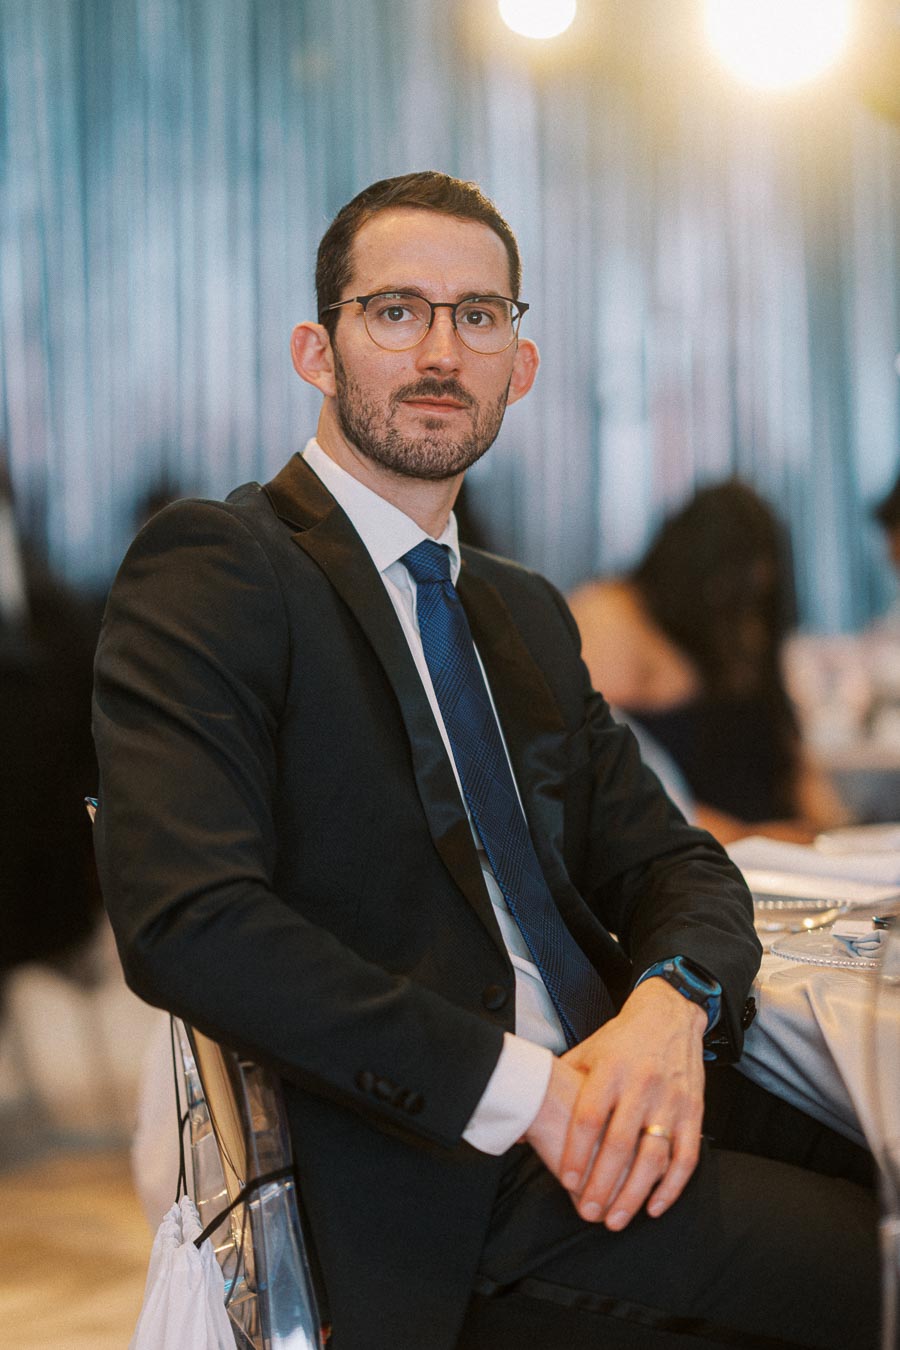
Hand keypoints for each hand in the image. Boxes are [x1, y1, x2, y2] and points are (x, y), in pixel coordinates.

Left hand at [525, 979, 705, 1230]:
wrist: (669, 1014)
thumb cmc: (620, 1040)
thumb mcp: (585, 1053)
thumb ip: (557, 1086)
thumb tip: (517, 1119)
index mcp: (610, 1070)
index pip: (590, 1116)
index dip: (578, 1151)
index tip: (567, 1180)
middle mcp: (641, 1085)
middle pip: (620, 1143)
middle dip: (603, 1183)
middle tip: (588, 1212)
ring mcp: (670, 1099)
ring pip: (654, 1155)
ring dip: (635, 1193)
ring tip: (616, 1219)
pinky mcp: (693, 1111)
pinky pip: (686, 1156)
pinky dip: (671, 1186)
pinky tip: (654, 1206)